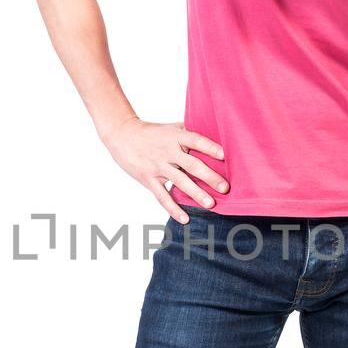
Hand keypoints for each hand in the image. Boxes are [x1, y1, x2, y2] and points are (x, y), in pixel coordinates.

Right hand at [102, 117, 228, 222]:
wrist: (123, 135)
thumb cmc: (153, 132)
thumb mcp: (171, 127)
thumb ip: (190, 133)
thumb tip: (214, 136)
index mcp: (175, 136)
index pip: (195, 140)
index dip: (210, 147)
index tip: (224, 155)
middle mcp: (168, 151)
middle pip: (191, 165)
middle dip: (209, 176)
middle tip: (224, 187)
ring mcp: (158, 166)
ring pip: (179, 182)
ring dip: (196, 194)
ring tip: (210, 204)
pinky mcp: (148, 179)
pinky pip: (162, 196)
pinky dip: (173, 209)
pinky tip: (185, 219)